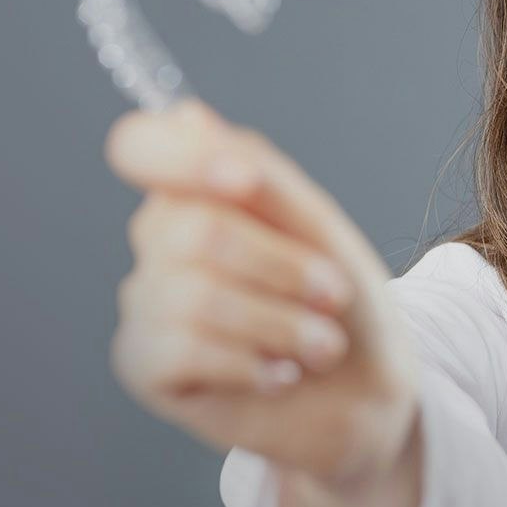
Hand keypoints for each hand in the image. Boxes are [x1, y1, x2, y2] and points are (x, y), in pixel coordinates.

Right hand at [103, 98, 419, 489]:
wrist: (366, 392)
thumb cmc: (343, 302)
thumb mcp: (317, 229)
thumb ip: (259, 176)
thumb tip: (186, 114)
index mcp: (200, 190)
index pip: (140, 146)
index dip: (183, 158)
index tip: (247, 182)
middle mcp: (162, 238)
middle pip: (192, 229)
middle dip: (282, 267)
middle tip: (332, 295)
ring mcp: (146, 300)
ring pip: (194, 294)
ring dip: (282, 324)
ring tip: (321, 345)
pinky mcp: (144, 363)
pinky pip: (182, 348)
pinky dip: (253, 363)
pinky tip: (281, 374)